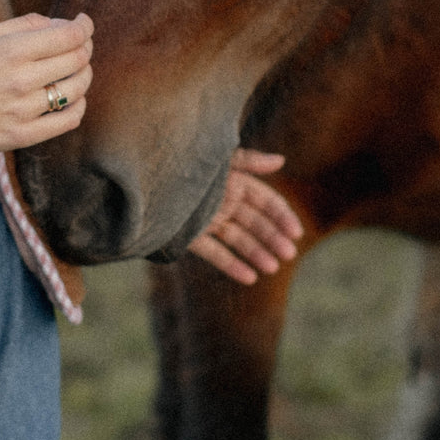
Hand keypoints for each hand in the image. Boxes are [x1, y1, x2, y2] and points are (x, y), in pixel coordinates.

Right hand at [0, 11, 92, 154]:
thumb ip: (25, 25)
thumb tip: (61, 24)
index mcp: (12, 51)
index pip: (68, 36)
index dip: (83, 27)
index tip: (83, 23)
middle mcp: (21, 80)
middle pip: (77, 60)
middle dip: (85, 47)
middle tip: (80, 44)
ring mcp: (24, 110)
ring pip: (77, 89)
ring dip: (84, 74)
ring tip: (76, 70)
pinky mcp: (23, 135)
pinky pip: (68, 121)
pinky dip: (79, 106)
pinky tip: (72, 98)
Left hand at [188, 149, 303, 285]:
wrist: (142, 183)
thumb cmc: (183, 163)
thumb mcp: (218, 161)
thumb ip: (249, 161)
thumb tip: (281, 160)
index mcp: (232, 181)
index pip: (264, 200)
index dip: (281, 215)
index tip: (296, 233)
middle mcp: (222, 200)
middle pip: (254, 221)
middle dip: (272, 237)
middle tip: (288, 255)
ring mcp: (207, 219)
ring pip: (237, 238)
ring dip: (256, 253)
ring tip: (271, 269)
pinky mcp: (191, 236)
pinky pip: (214, 253)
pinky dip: (231, 265)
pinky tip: (249, 279)